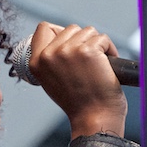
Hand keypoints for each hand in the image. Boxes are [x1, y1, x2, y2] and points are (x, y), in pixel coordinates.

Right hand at [29, 22, 127, 138]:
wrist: (94, 118)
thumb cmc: (78, 103)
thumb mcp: (51, 81)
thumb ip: (50, 60)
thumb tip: (60, 40)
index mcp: (36, 62)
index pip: (44, 28)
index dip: (59, 32)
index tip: (70, 44)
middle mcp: (49, 55)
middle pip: (70, 28)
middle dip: (83, 41)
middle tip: (88, 62)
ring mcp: (68, 51)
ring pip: (88, 31)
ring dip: (97, 45)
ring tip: (98, 65)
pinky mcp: (88, 51)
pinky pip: (103, 38)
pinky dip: (110, 50)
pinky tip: (107, 65)